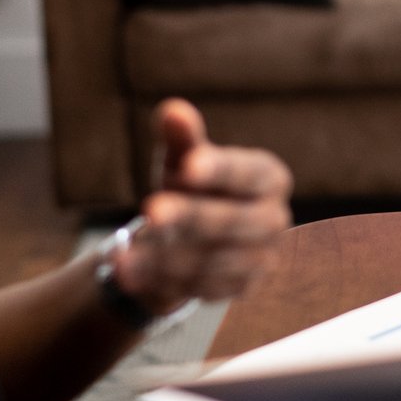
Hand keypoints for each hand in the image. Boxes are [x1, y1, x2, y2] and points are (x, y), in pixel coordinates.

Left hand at [104, 99, 292, 314]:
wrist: (193, 238)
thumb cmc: (190, 186)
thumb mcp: (182, 158)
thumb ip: (181, 137)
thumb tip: (174, 111)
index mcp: (269, 177)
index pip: (248, 173)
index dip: (219, 170)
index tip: (188, 166)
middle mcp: (274, 218)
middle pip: (233, 220)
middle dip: (190, 216)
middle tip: (151, 211)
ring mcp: (262, 258)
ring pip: (213, 260)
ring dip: (166, 256)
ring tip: (125, 253)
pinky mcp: (241, 288)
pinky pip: (201, 288)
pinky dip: (162, 280)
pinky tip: (129, 271)